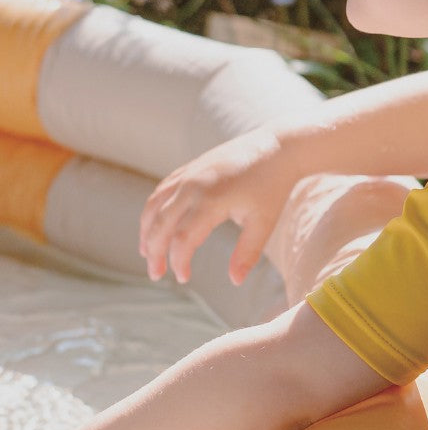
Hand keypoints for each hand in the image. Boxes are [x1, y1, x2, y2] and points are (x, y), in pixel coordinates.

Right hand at [139, 127, 296, 285]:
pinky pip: (162, 190)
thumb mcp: (264, 223)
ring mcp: (188, 174)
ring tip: (147, 253)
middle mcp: (193, 186)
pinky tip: (156, 225)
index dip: (178, 262)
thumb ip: (247, 253)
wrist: (277, 148)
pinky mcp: (189, 168)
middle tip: (155, 274)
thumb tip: (235, 281)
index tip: (184, 278)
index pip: (182, 239)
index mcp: (211, 201)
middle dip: (154, 252)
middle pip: (160, 224)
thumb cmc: (273, 187)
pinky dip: (153, 210)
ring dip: (147, 230)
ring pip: (154, 205)